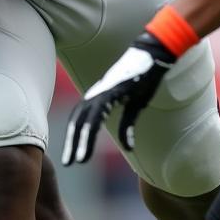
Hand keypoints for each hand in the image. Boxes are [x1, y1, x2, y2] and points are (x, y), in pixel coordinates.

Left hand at [63, 32, 176, 164]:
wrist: (153, 56)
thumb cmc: (143, 79)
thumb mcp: (135, 106)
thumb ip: (128, 124)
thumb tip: (127, 148)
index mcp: (98, 97)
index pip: (80, 120)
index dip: (73, 138)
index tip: (70, 157)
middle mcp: (96, 94)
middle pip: (77, 121)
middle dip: (71, 143)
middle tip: (67, 163)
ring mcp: (103, 91)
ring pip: (85, 118)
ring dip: (80, 140)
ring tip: (78, 160)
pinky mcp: (113, 89)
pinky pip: (100, 111)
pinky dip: (95, 127)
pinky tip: (95, 141)